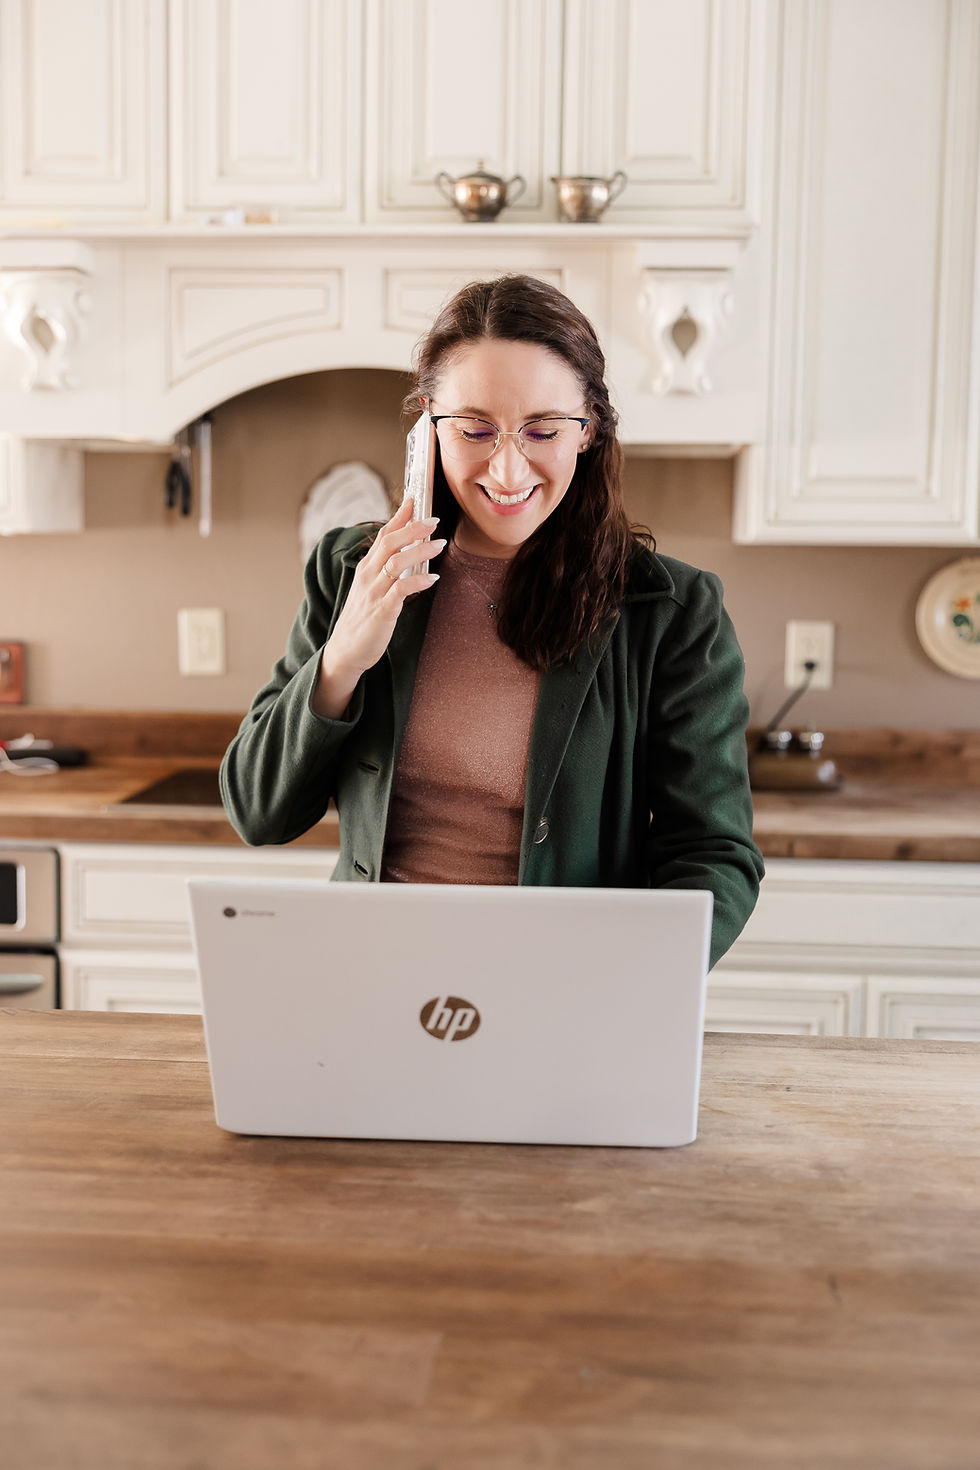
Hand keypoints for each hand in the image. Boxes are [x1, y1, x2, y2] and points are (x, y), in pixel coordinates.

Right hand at [312, 497, 444, 718]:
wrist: (346, 650)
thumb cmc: (363, 617)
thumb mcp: (372, 587)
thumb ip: (386, 568)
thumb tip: (407, 551)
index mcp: (367, 567)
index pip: (384, 534)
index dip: (400, 516)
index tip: (415, 499)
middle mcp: (368, 575)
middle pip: (390, 543)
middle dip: (413, 528)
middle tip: (434, 520)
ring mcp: (374, 592)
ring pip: (396, 563)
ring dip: (419, 552)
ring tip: (440, 544)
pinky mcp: (381, 611)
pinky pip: (400, 591)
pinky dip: (417, 582)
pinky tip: (433, 579)